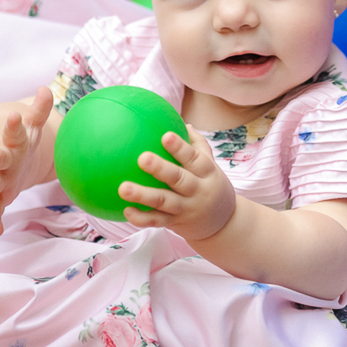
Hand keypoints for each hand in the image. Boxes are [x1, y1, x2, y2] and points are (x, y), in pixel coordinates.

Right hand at [0, 86, 53, 236]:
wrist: (6, 161)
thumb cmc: (23, 142)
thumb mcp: (33, 127)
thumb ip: (39, 111)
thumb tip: (45, 89)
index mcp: (14, 142)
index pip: (14, 131)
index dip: (13, 124)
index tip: (13, 115)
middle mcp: (4, 161)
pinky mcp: (0, 197)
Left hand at [120, 126, 236, 240]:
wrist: (224, 223)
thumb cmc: (210, 184)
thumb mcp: (211, 165)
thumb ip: (197, 145)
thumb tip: (183, 123)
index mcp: (206, 173)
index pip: (194, 158)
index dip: (180, 148)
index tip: (165, 135)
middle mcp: (197, 191)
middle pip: (179, 179)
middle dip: (161, 169)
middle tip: (142, 158)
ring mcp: (186, 209)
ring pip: (163, 202)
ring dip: (143, 195)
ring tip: (122, 188)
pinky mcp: (175, 223)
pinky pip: (156, 221)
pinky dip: (141, 218)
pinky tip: (125, 210)